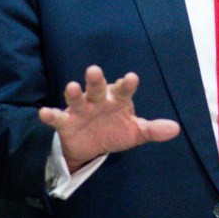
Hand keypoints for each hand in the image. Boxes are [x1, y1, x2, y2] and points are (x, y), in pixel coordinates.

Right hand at [38, 65, 179, 171]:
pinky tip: (44, 112)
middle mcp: (98, 100)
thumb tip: (175, 129)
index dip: (126, 85)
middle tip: (94, 70)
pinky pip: (57, 117)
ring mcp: (81, 110)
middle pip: (97, 88)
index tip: (131, 78)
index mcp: (117, 100)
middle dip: (96, 80)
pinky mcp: (66, 122)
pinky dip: (50, 115)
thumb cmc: (115, 131)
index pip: (123, 91)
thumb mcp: (135, 132)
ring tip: (72, 86)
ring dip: (74, 93)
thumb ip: (153, 130)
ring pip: (77, 99)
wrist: (91, 147)